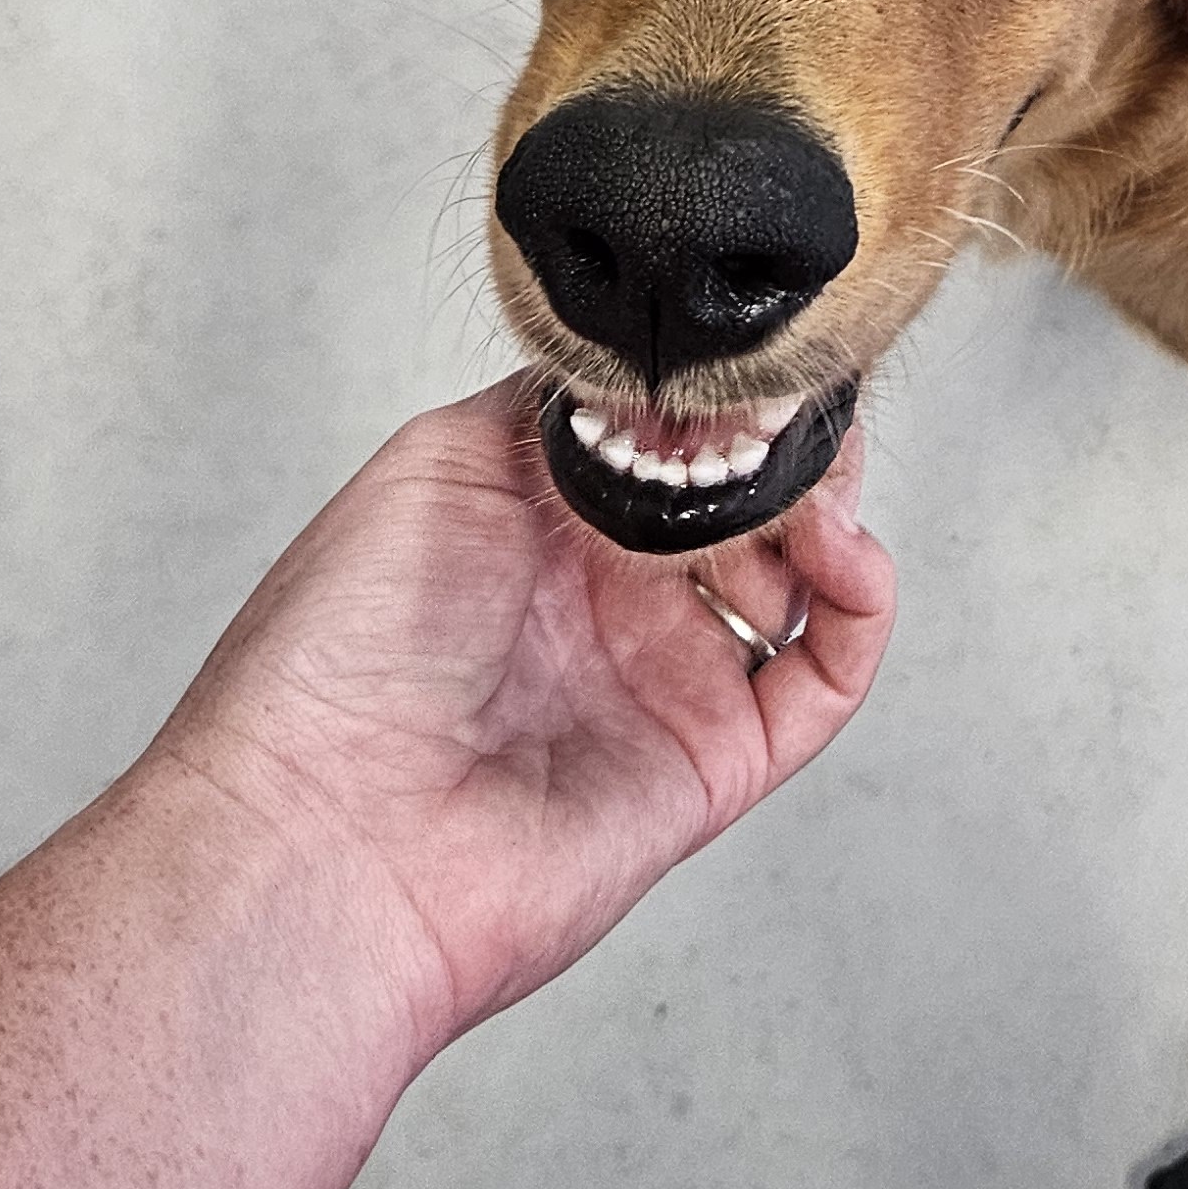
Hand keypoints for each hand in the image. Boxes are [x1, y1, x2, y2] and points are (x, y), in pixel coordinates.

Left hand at [143, 381, 893, 1072]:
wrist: (324, 830)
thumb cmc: (340, 655)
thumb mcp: (437, 463)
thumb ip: (558, 401)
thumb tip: (660, 368)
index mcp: (544, 521)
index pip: (674, 434)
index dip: (721, 390)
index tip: (748, 358)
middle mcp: (611, 596)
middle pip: (749, 496)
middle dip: (786, 443)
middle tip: (794, 415)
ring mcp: (667, 677)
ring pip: (803, 577)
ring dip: (830, 510)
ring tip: (806, 490)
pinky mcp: (715, 760)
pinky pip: (824, 680)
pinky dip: (863, 609)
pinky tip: (844, 555)